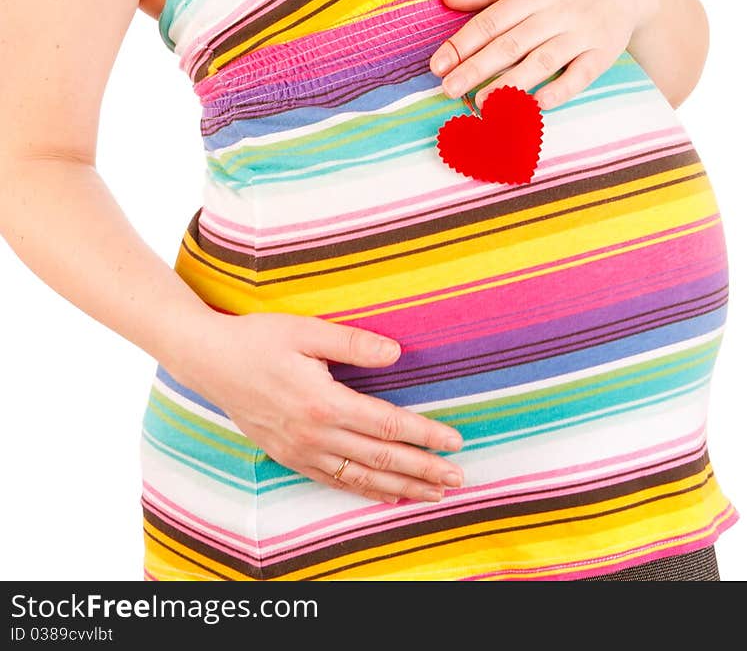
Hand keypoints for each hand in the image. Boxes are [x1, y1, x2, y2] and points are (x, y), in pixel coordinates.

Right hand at [174, 312, 464, 503]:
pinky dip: (364, 491)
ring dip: (401, 487)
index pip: (387, 425)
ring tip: (433, 494)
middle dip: (423, 470)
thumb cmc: (259, 339)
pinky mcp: (288, 456)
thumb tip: (396, 352)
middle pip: (380, 459)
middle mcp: (314, 434)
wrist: (209, 361)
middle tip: (458, 479)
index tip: (454, 442)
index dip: (424, 436)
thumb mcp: (307, 330)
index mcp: (323, 402)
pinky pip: (333, 481)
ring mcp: (300, 451)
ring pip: (360, 478)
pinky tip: (385, 494)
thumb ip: (353, 343)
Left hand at [429, 0, 661, 111]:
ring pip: (541, 63)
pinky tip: (535, 105)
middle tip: (448, 90)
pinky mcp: (603, 54)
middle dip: (476, 69)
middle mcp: (557, 12)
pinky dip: (558, 92)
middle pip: (510, 45)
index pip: (491, 21)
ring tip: (481, 102)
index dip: (462, 44)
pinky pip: (579, 77)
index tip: (437, 65)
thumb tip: (447, 1)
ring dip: (510, 85)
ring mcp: (582, 34)